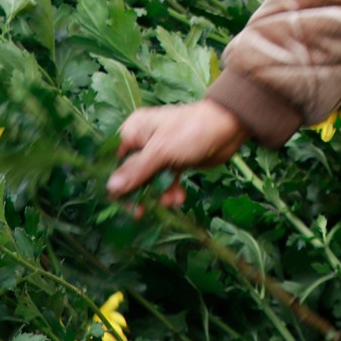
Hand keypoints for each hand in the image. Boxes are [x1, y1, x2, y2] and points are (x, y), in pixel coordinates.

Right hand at [107, 99, 246, 201]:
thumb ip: (137, 170)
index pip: (113, 157)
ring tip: (169, 201)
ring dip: (157, 194)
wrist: (229, 127)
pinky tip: (179, 197)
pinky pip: (165, 181)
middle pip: (130, 172)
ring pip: (149, 180)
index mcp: (134, 130)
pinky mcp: (175, 161)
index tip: (116, 201)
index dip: (113, 179)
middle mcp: (143, 140)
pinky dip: (170, 190)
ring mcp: (159, 152)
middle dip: (137, 192)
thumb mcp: (161, 151)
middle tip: (139, 212)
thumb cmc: (191, 131)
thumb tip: (111, 187)